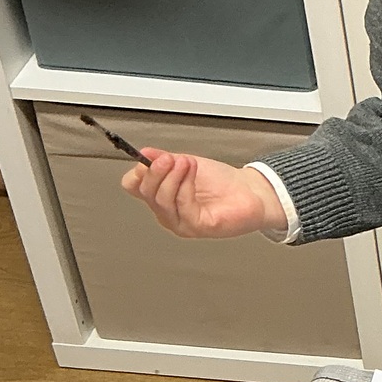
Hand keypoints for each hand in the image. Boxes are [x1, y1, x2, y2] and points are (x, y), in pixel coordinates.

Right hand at [121, 150, 288, 238]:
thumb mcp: (186, 164)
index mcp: (161, 196)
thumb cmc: (222, 183)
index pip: (132, 186)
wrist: (249, 191)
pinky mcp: (197, 227)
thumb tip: (144, 154)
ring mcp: (180, 222)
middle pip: (145, 193)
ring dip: (172, 176)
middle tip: (167, 158)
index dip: (137, 170)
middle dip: (155, 172)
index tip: (149, 156)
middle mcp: (167, 212)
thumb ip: (164, 160)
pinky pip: (182, 206)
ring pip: (162, 200)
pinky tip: (192, 173)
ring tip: (186, 162)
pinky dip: (186, 186)